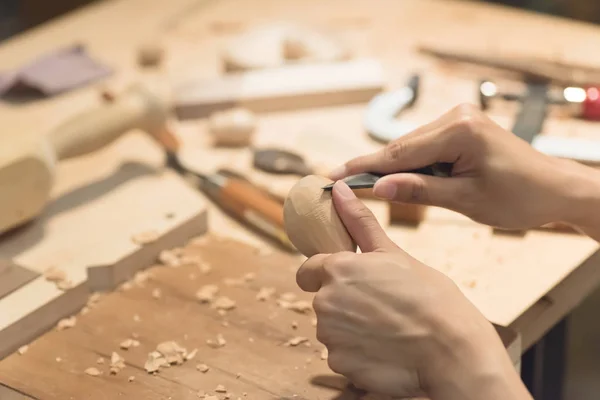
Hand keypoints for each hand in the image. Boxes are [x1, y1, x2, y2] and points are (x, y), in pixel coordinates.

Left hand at [297, 181, 530, 399]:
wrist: (451, 349)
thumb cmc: (429, 296)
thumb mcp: (393, 253)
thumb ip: (358, 222)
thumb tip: (337, 189)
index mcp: (336, 269)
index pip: (307, 271)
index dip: (327, 276)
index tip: (352, 283)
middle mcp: (325, 301)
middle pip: (322, 301)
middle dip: (343, 303)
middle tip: (381, 306)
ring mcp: (330, 335)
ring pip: (332, 329)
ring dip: (351, 329)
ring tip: (387, 328)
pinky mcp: (339, 364)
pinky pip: (341, 355)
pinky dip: (358, 354)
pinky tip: (386, 349)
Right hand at [329, 103, 589, 229]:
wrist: (555, 189)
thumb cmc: (519, 197)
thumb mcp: (465, 199)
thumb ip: (419, 190)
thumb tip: (379, 188)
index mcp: (460, 131)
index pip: (400, 152)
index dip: (365, 166)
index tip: (334, 175)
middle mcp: (457, 116)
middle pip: (402, 146)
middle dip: (375, 167)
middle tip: (343, 186)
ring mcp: (460, 119)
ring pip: (412, 146)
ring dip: (394, 167)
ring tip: (368, 187)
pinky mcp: (462, 127)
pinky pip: (426, 145)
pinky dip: (412, 163)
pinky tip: (400, 179)